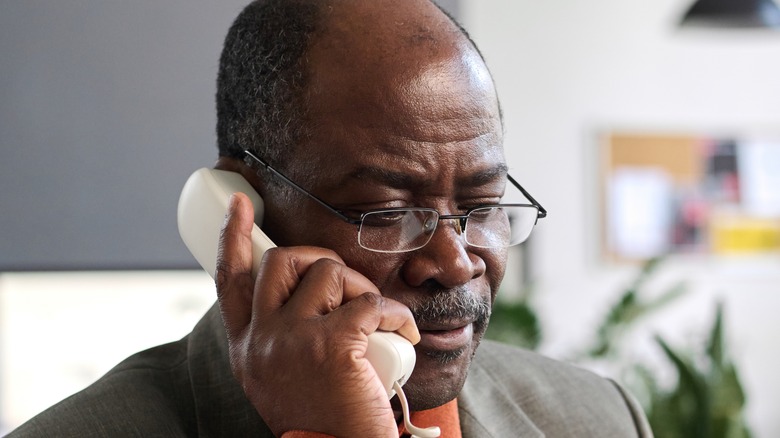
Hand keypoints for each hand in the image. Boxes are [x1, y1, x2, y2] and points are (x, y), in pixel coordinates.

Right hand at [215, 193, 419, 436]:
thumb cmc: (321, 419)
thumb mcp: (279, 377)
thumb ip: (281, 336)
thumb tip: (308, 294)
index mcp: (246, 347)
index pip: (229, 279)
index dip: (231, 235)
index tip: (239, 203)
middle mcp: (262, 339)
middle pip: (281, 260)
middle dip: (318, 259)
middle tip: (343, 285)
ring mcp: (293, 339)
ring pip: (329, 272)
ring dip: (361, 287)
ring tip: (377, 319)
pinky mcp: (332, 345)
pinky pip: (371, 301)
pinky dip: (396, 314)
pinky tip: (402, 333)